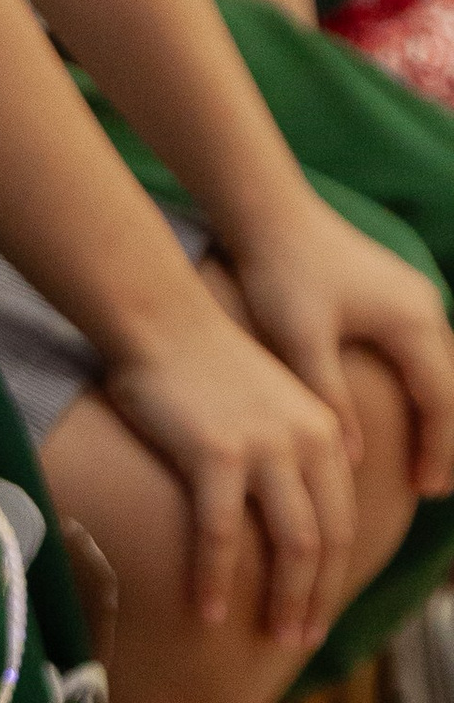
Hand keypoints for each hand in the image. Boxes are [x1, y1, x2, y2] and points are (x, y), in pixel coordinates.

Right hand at [104, 298, 356, 640]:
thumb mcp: (269, 403)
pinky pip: (223, 534)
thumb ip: (289, 451)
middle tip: (300, 641)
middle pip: (326, 541)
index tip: (318, 614)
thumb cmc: (200, 363)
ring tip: (270, 637)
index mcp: (324, 432)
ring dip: (285, 601)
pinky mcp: (217, 453)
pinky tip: (210, 611)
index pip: (343, 522)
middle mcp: (307, 442)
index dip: (335, 578)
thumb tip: (284, 513)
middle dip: (316, 601)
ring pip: (293, 545)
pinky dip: (218, 578)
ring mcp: (265, 448)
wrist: (157, 317)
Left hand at [223, 192, 453, 497]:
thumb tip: (353, 459)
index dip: (437, 450)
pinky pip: (422, 351)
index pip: (441, 402)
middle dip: (443, 439)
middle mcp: (424, 308)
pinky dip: (421, 387)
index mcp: (412, 323)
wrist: (267, 211)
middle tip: (429, 489)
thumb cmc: (280, 272)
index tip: (423, 491)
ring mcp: (412, 298)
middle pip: (450, 388)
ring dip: (434, 414)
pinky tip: (401, 411)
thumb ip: (330, 398)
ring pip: (439, 370)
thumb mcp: (300, 341)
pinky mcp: (394, 293)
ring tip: (421, 460)